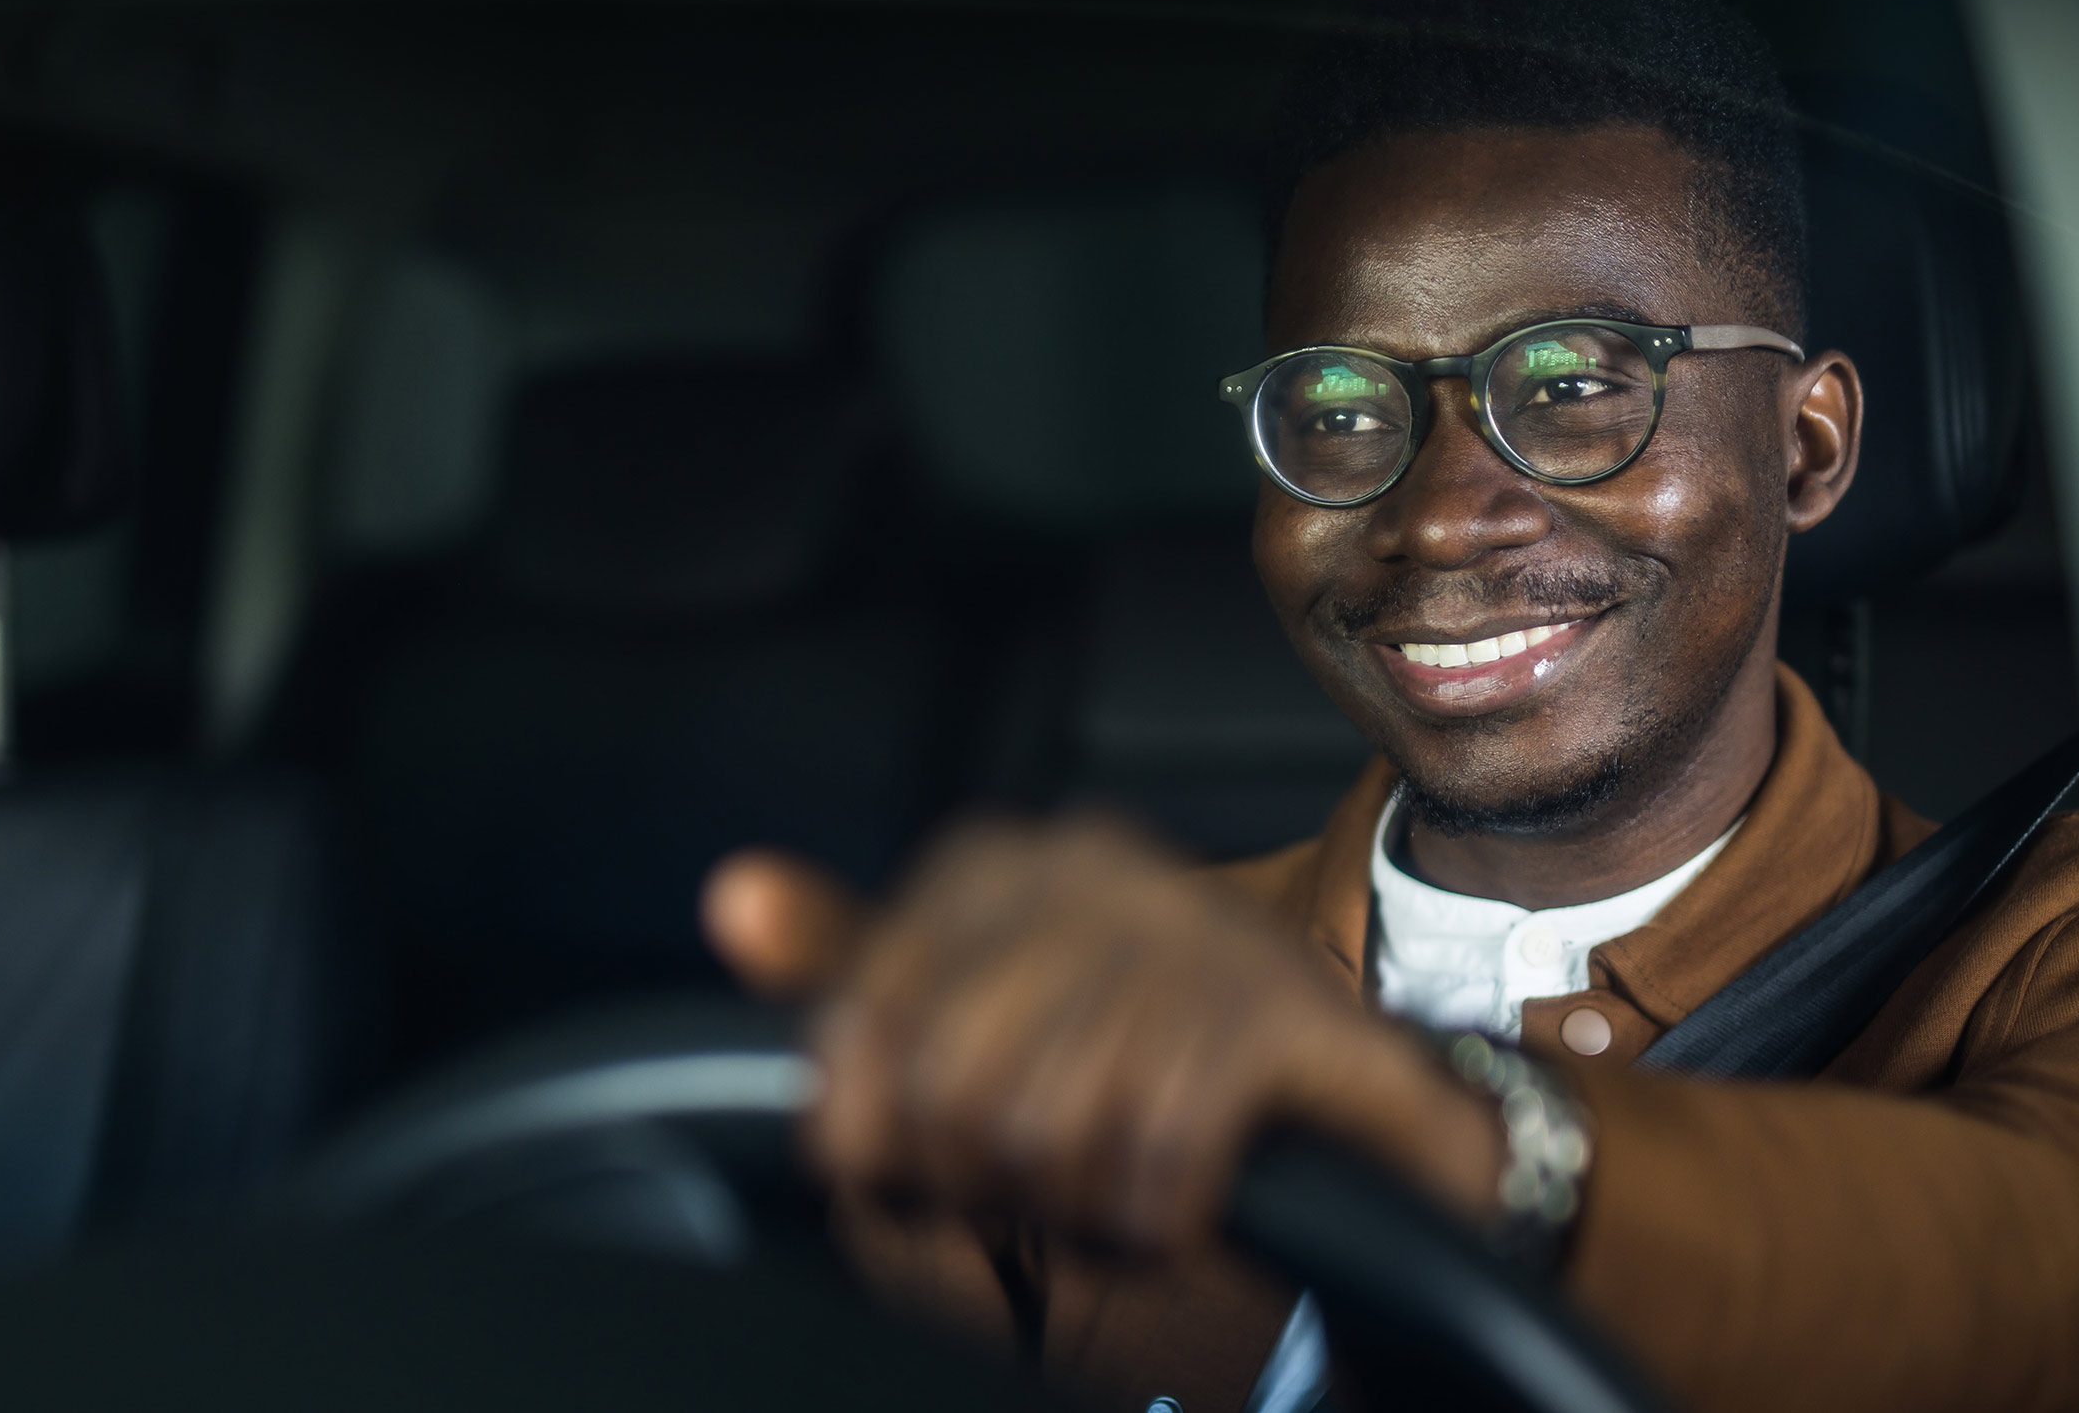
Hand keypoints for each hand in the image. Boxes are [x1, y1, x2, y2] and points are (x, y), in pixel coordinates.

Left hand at [702, 815, 1503, 1252]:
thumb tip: (735, 894)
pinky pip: (1162, 1144)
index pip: (863, 1008)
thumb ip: (848, 978)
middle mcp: (1098, 869)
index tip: (911, 1173)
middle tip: (1037, 1194)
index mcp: (1003, 866)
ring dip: (1078, 1206)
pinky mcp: (1289, 1012)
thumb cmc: (1133, 1083)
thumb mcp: (966, 1041)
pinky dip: (1157, 1213)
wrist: (1344, 1134)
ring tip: (1112, 1195)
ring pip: (1051, 1122)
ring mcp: (1199, 933)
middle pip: (950, 1079)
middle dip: (985, 1178)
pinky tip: (1175, 1205)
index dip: (874, 1131)